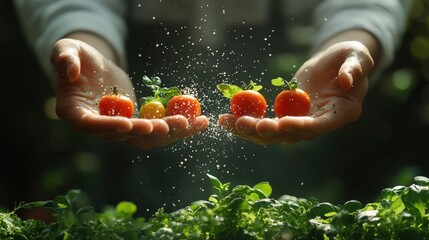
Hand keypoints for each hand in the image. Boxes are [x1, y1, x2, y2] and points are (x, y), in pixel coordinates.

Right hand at [51, 38, 208, 148]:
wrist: (93, 68)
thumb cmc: (76, 57)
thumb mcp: (65, 50)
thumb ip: (64, 58)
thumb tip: (71, 71)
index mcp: (75, 113)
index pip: (91, 125)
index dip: (111, 127)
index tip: (132, 123)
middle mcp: (97, 127)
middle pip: (126, 136)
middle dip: (152, 131)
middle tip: (174, 123)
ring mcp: (119, 129)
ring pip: (147, 137)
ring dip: (172, 133)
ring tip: (197, 123)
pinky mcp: (137, 124)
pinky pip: (157, 129)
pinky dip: (177, 127)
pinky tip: (197, 121)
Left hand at [218, 41, 373, 144]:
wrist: (336, 64)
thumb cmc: (350, 57)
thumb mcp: (357, 57)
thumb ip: (355, 68)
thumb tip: (347, 80)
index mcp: (340, 114)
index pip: (319, 125)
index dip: (301, 126)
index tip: (281, 123)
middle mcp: (319, 124)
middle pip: (291, 135)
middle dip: (266, 131)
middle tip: (244, 123)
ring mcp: (300, 123)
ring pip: (273, 134)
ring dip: (249, 130)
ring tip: (227, 121)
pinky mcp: (285, 117)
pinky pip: (265, 123)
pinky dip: (246, 122)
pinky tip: (227, 117)